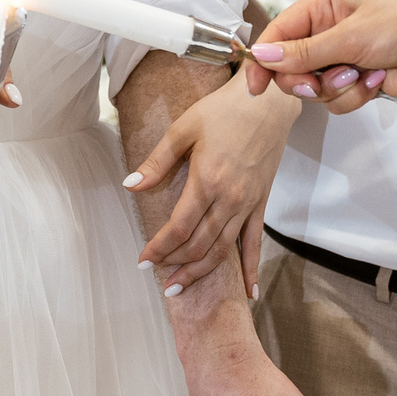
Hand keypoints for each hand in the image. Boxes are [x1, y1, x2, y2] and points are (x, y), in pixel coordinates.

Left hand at [128, 78, 299, 298]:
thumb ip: (157, 162)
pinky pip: (256, 243)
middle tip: (157, 277)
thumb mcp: (182, 129)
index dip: (159, 249)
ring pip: (223, 250)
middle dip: (175, 265)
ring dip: (201, 272)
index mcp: (206, 180)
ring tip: (181, 287)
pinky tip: (249, 293)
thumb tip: (130, 185)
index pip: (178, 228)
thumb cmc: (222, 110)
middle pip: (199, 245)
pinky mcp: (261, 203)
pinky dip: (251, 270)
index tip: (143, 261)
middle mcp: (229, 199)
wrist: (266, 102)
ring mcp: (247, 204)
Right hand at [245, 0, 396, 113]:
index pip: (279, 33)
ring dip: (337, 87)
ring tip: (363, 74)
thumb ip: (304, 52)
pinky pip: (337, 100)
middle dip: (306, 79)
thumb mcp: (352, 35)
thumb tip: (264, 57)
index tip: (255, 85)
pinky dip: (355, 95)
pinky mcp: (359, 80)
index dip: (264, 59)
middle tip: (320, 83)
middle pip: (291, 66)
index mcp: (324, 3)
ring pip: (315, 88)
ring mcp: (344, 56)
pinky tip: (377, 81)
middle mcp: (329, 29)